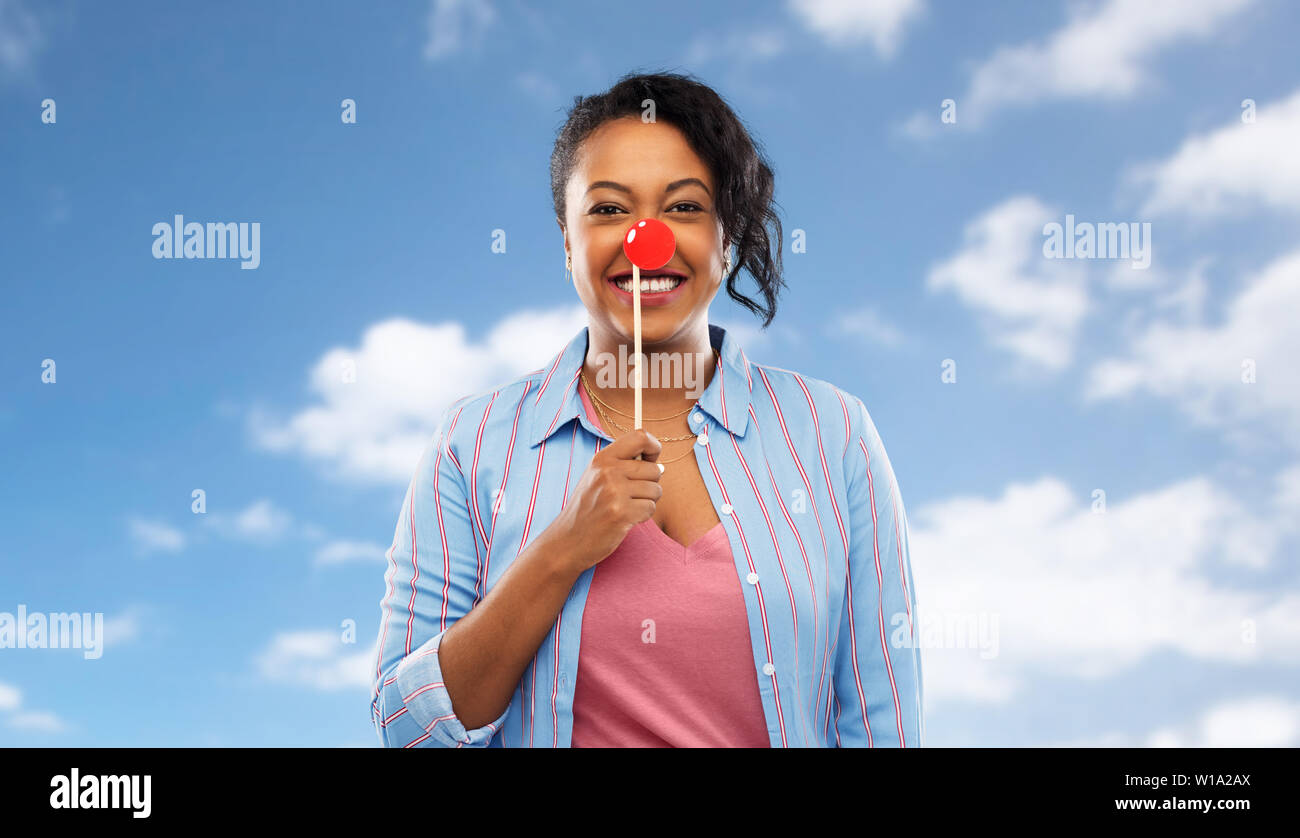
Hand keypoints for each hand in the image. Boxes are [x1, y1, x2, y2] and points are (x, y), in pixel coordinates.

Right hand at [546, 428, 662, 574]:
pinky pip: (651, 508)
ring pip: (656, 490)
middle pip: (654, 469)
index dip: (654, 448)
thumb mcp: (598, 476)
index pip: (641, 437)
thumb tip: (660, 466)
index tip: (651, 460)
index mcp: (603, 458)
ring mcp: (614, 492)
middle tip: (632, 495)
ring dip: (647, 502)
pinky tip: (626, 519)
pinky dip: (643, 516)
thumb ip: (624, 465)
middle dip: (651, 484)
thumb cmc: (588, 508)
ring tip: (627, 507)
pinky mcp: (621, 513)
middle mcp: (608, 471)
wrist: (569, 539)